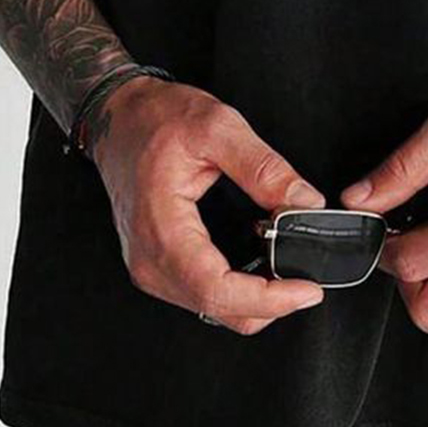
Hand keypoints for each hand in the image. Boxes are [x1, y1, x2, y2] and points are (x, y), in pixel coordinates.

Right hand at [90, 76, 327, 333]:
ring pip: (209, 308)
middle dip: (269, 304)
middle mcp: (149, 258)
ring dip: (253, 302)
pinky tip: (259, 271)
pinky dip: (235, 293)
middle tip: (308, 284)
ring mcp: (148, 265)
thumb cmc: (157, 119)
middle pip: (215, 307)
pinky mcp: (156, 264)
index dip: (266, 299)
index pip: (214, 288)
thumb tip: (305, 202)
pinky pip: (200, 295)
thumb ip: (264, 168)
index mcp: (161, 227)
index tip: (306, 291)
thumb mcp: (218, 127)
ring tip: (289, 275)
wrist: (119, 118)